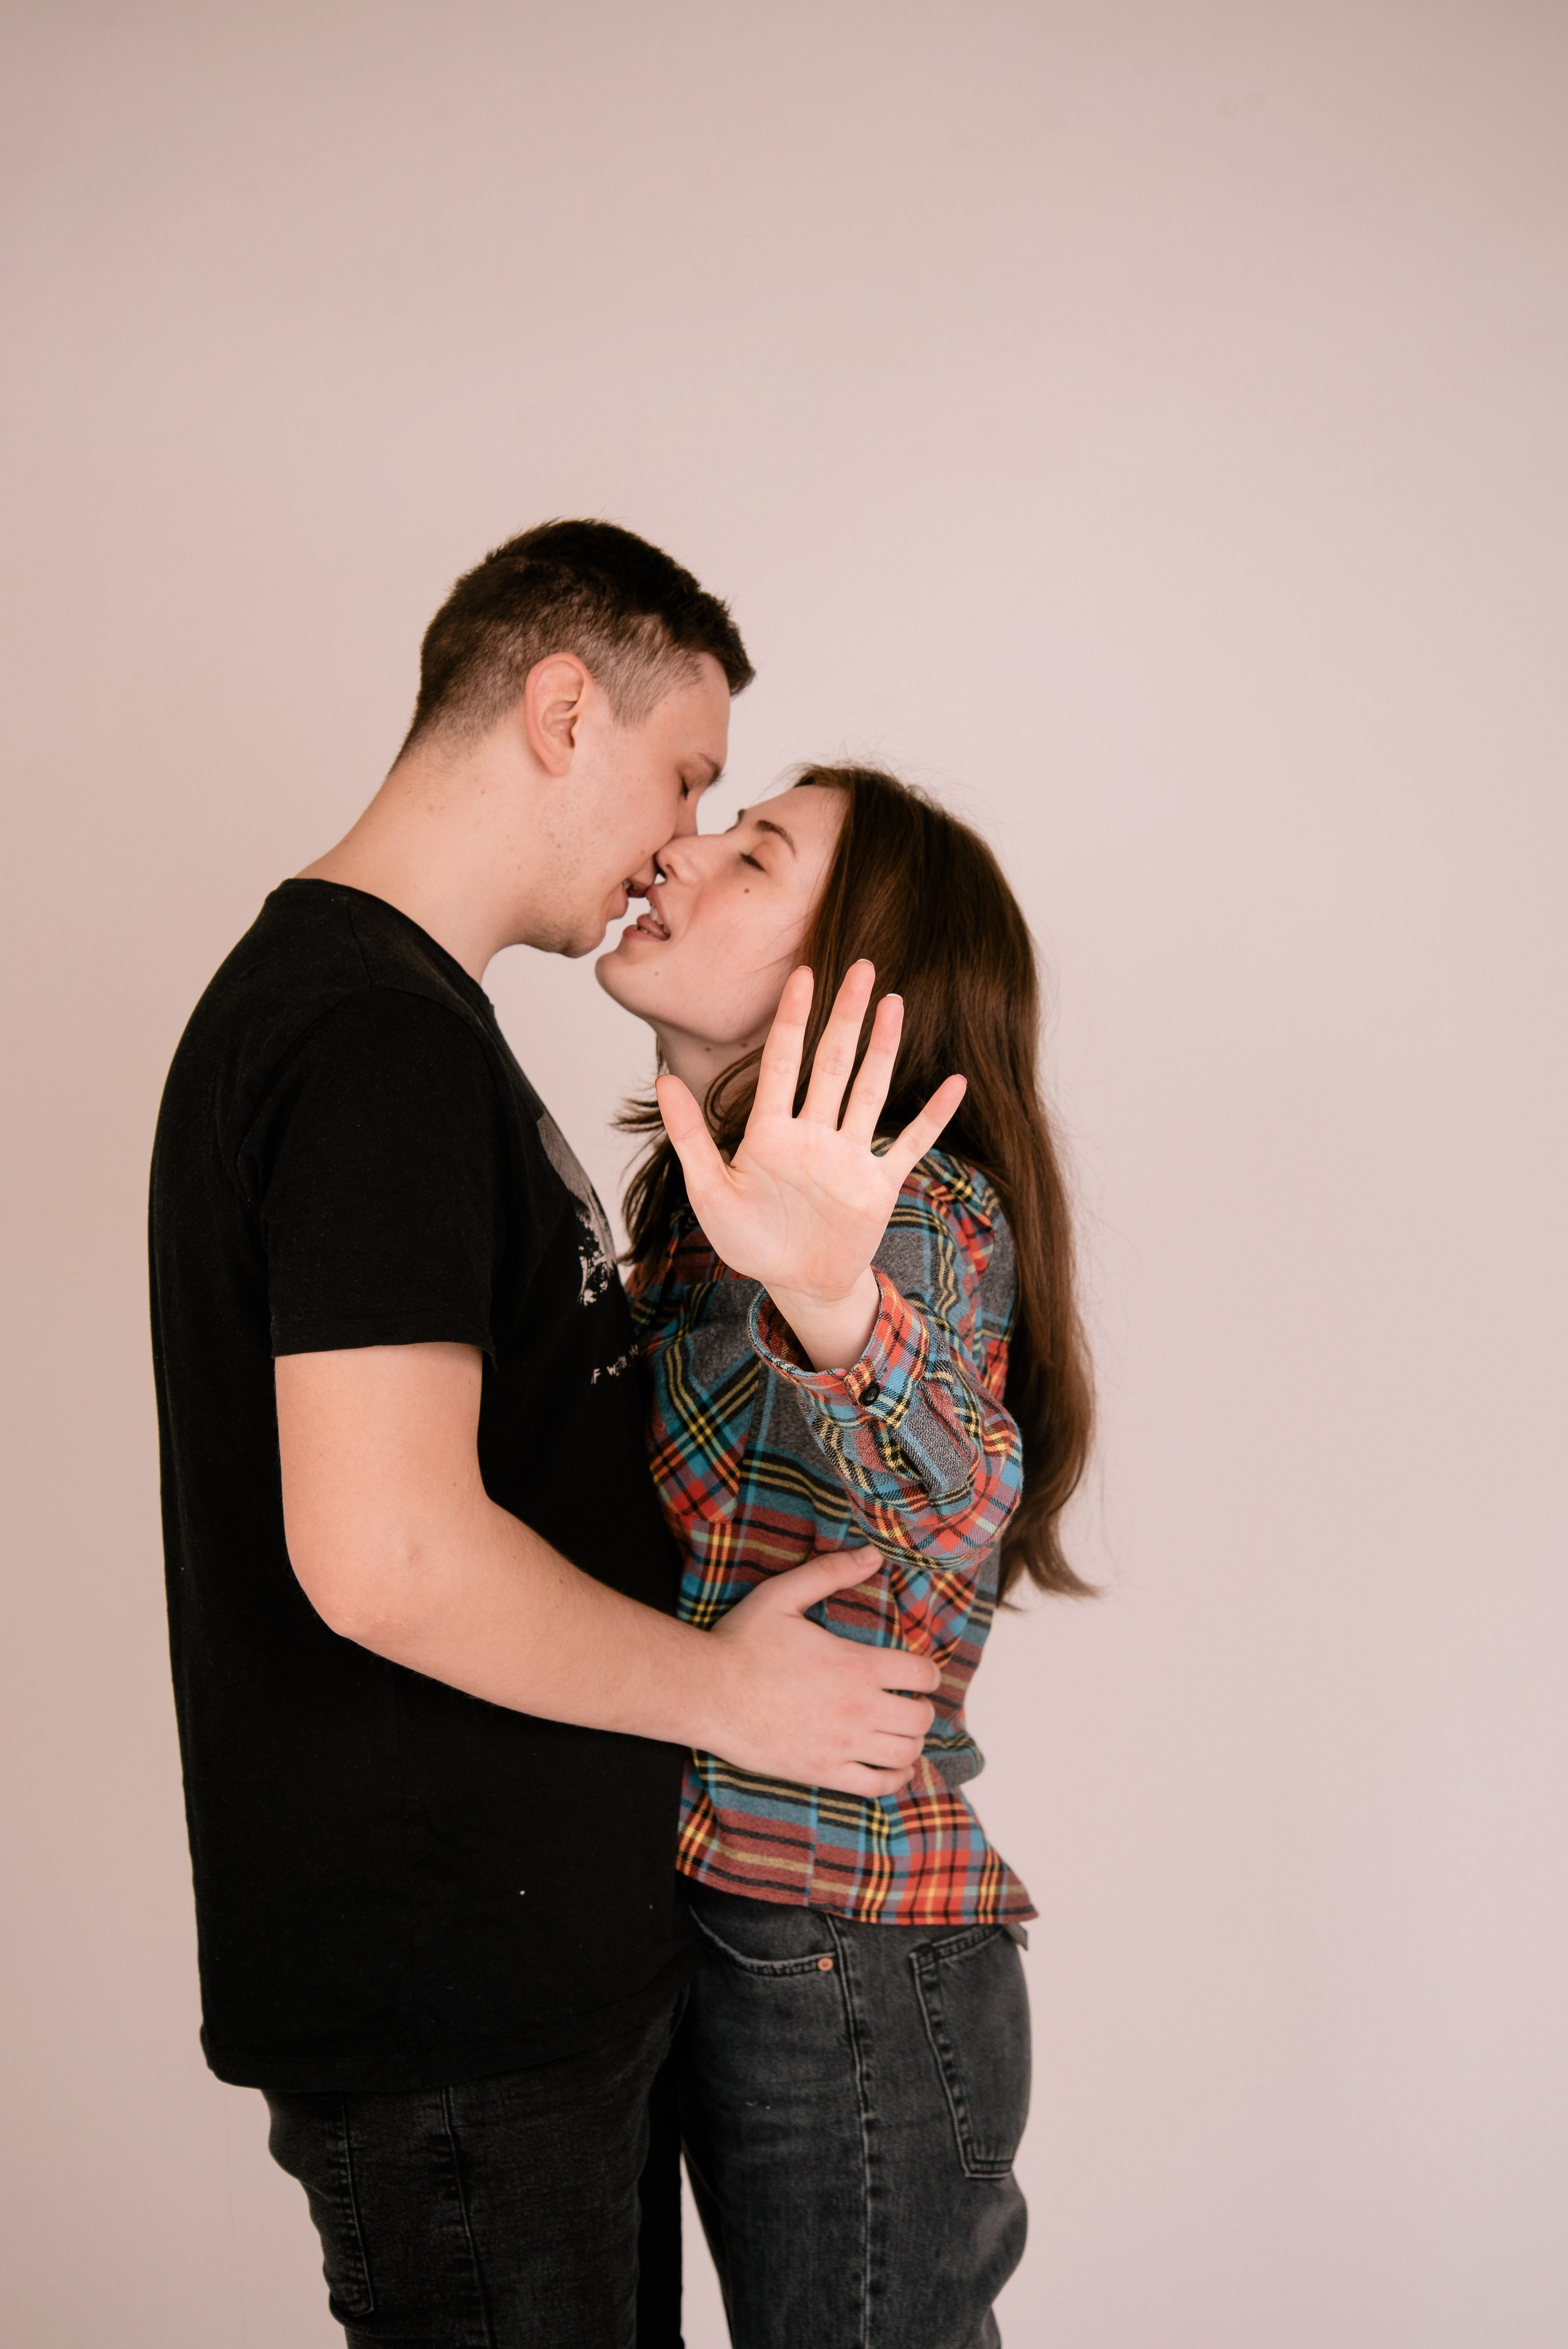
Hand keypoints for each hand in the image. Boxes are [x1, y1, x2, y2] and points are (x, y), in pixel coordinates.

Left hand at [655, 962, 965, 1364]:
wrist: (795, 1285)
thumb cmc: (748, 1240)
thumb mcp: (709, 1191)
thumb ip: (689, 1136)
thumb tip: (662, 1079)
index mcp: (770, 1133)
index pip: (782, 1064)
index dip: (792, 1019)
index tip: (804, 973)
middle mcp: (813, 1135)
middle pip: (832, 1063)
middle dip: (846, 1016)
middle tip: (862, 966)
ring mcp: (849, 1157)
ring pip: (869, 1090)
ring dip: (883, 1049)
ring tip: (895, 1003)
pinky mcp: (877, 1185)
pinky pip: (910, 1144)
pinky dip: (933, 1117)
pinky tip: (956, 1084)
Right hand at [703, 1546, 939, 1796]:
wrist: (705, 1693)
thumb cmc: (741, 1643)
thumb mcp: (783, 1594)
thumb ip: (831, 1572)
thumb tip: (872, 1553)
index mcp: (855, 1665)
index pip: (921, 1674)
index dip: (927, 1672)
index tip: (918, 1673)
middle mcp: (857, 1708)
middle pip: (920, 1718)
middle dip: (921, 1708)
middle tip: (907, 1702)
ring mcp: (841, 1746)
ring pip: (905, 1754)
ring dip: (911, 1743)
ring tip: (899, 1732)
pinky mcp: (822, 1773)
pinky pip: (877, 1787)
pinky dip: (893, 1779)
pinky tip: (891, 1767)